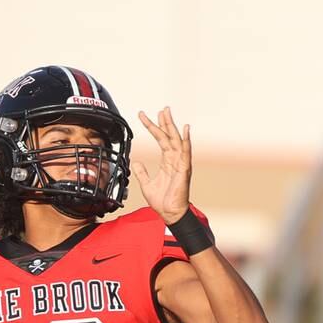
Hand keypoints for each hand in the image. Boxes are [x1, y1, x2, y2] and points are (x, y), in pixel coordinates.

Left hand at [131, 107, 191, 223]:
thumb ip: (142, 172)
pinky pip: (185, 153)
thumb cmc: (162, 201)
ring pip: (176, 140)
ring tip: (167, 113)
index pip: (160, 140)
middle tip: (162, 108)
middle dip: (165, 122)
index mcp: (167, 161)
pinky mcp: (184, 170)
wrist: (169, 214)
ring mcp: (180, 164)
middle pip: (170, 136)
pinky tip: (185, 130)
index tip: (143, 117)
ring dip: (172, 126)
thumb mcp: (146, 184)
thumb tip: (136, 162)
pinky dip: (186, 140)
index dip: (152, 127)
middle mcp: (175, 160)